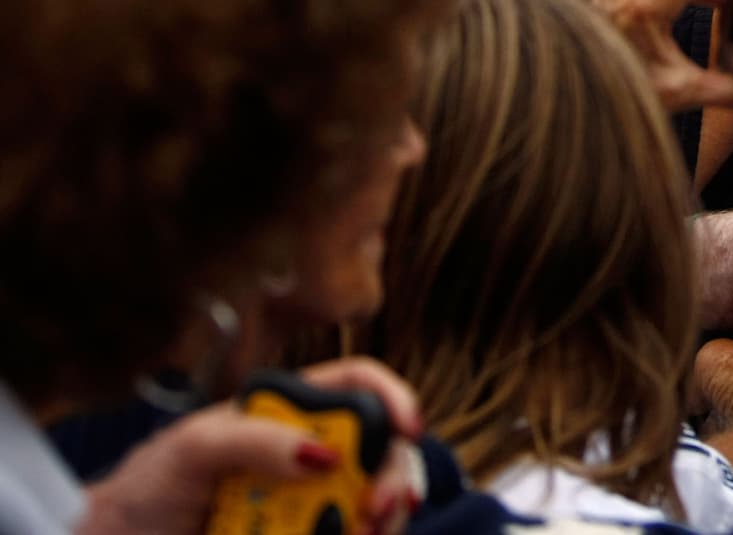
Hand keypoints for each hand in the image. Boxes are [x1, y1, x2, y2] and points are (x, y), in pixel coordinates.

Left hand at [81, 358, 423, 534]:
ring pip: (372, 507)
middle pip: (379, 452)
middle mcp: (308, 457)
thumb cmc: (148, 487)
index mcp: (288, 412)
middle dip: (395, 475)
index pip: (357, 385)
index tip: (409, 429)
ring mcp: (307, 508)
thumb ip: (257, 440)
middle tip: (380, 509)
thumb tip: (323, 453)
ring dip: (378, 521)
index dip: (392, 397)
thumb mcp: (194, 448)